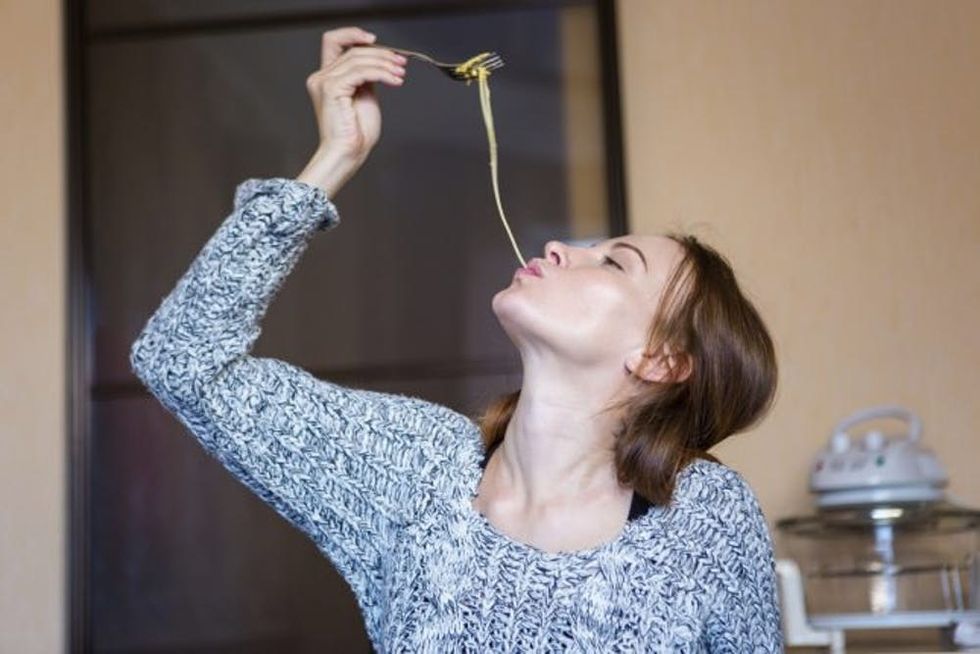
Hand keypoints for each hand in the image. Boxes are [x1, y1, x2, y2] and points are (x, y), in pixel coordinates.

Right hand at [296, 27, 406, 195]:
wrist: (348, 153)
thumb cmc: (356, 133)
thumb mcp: (365, 97)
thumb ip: (366, 77)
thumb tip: (379, 62)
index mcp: (327, 78)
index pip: (334, 41)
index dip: (354, 35)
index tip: (376, 40)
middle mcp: (322, 77)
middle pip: (353, 50)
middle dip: (381, 54)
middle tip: (400, 63)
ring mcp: (324, 82)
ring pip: (358, 58)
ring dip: (385, 64)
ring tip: (400, 74)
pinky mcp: (331, 89)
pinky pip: (361, 72)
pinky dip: (381, 73)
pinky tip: (394, 81)